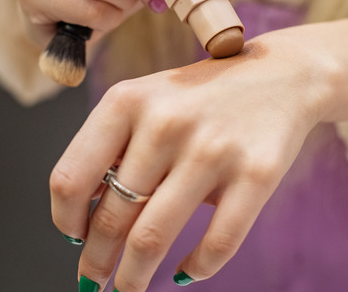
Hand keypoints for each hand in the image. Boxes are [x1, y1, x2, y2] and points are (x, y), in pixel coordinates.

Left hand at [50, 30, 326, 290]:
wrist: (282, 76)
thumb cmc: (202, 99)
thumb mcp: (148, 101)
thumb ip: (113, 148)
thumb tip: (82, 222)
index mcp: (126, 101)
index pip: (71, 178)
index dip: (65, 220)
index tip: (74, 239)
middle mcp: (165, 123)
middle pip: (111, 217)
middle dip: (96, 262)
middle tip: (93, 282)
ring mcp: (212, 149)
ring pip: (153, 238)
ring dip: (133, 278)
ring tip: (129, 289)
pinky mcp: (256, 173)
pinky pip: (217, 243)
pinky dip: (196, 268)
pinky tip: (185, 272)